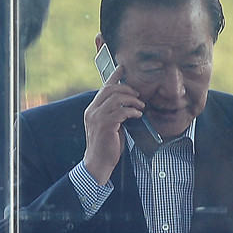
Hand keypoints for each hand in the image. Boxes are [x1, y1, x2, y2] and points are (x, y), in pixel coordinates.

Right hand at [83, 65, 143, 184]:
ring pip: (116, 98)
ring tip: (140, 106)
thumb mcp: (109, 126)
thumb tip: (128, 104)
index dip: (113, 77)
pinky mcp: (105, 125)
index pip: (103, 88)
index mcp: (92, 110)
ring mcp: (97, 118)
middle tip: (138, 94)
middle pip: (110, 89)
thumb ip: (114, 114)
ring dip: (131, 100)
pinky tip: (138, 115)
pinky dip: (132, 111)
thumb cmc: (106, 146)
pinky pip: (121, 111)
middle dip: (127, 88)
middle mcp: (92, 111)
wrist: (98, 163)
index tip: (122, 68)